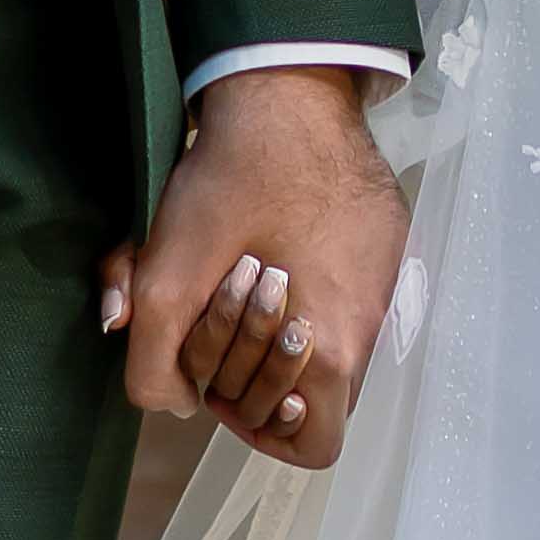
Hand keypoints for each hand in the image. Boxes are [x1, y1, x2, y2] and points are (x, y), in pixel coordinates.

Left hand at [109, 70, 407, 474]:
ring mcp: (386, 282)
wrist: (286, 92)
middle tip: (223, 326)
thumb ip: (152, 360)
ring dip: (281, 331)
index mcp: (331, 347)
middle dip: (260, 376)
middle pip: (317, 399)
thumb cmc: (232, 183)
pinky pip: (351, 296)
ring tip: (243, 282)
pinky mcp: (387, 244)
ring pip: (332, 345)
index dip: (262, 435)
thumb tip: (168, 402)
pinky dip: (309, 288)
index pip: (315, 447)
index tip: (227, 392)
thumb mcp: (167, 274)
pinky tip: (273, 244)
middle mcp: (371, 324)